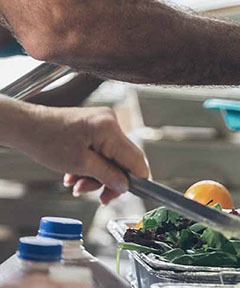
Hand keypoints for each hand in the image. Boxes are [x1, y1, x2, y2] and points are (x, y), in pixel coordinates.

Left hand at [12, 105, 148, 203]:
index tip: (124, 194)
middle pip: (124, 159)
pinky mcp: (96, 126)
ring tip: (76, 183)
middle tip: (96, 196)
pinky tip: (75, 173)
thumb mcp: (79, 164)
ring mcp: (103, 123)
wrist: (25, 126)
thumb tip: (125, 186)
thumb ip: (107, 176)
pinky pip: (103, 151)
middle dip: (108, 179)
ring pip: (112, 158)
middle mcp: (111, 122)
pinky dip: (92, 165)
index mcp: (109, 129)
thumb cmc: (46, 141)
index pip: (136, 159)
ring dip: (97, 175)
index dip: (134, 179)